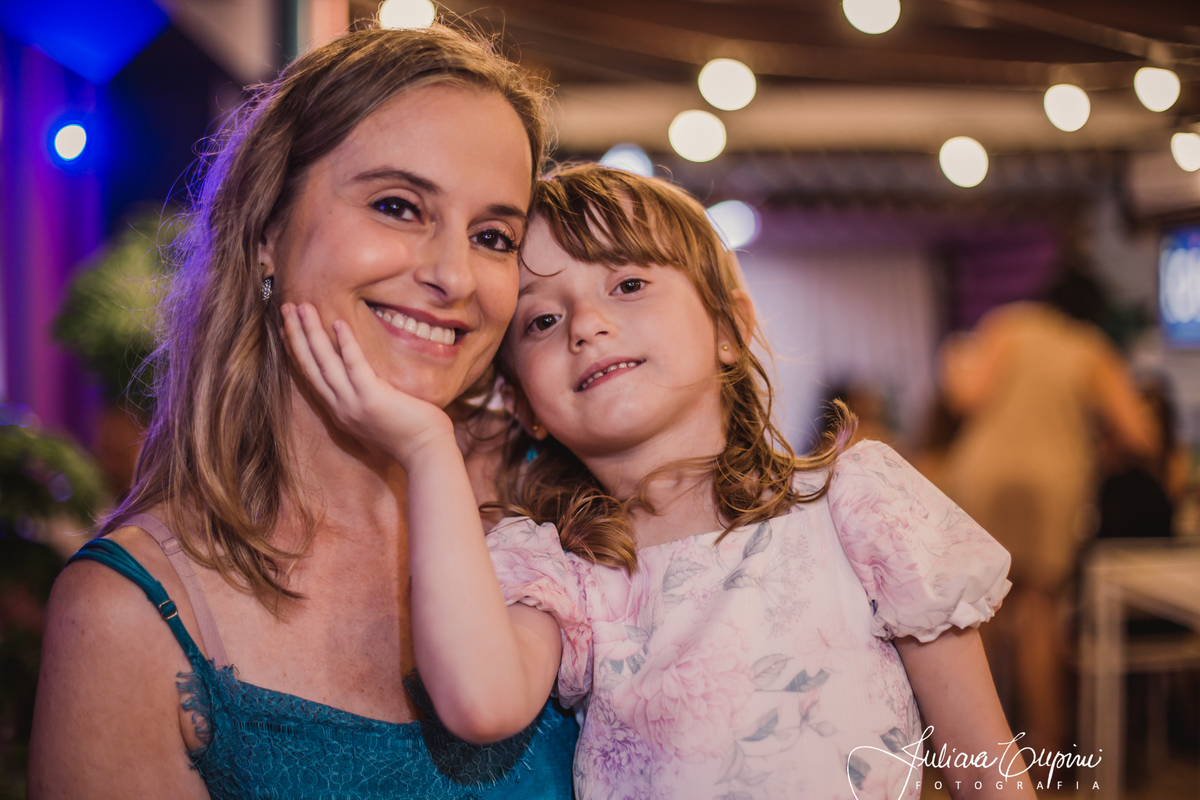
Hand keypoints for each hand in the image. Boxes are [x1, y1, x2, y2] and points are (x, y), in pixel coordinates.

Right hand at [281, 302, 455, 466]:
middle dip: (296, 335)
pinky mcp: (372, 398)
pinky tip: (338, 322)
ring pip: (324, 363)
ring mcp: (354, 404)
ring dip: (311, 333)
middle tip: (286, 307)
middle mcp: (340, 407)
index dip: (297, 350)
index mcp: (340, 410)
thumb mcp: (378, 413)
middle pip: (310, 366)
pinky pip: (354, 365)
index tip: (286, 328)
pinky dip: (345, 343)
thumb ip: (365, 395)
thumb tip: (365, 375)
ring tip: (302, 307)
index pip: (311, 375)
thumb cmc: (410, 432)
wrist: (426, 453)